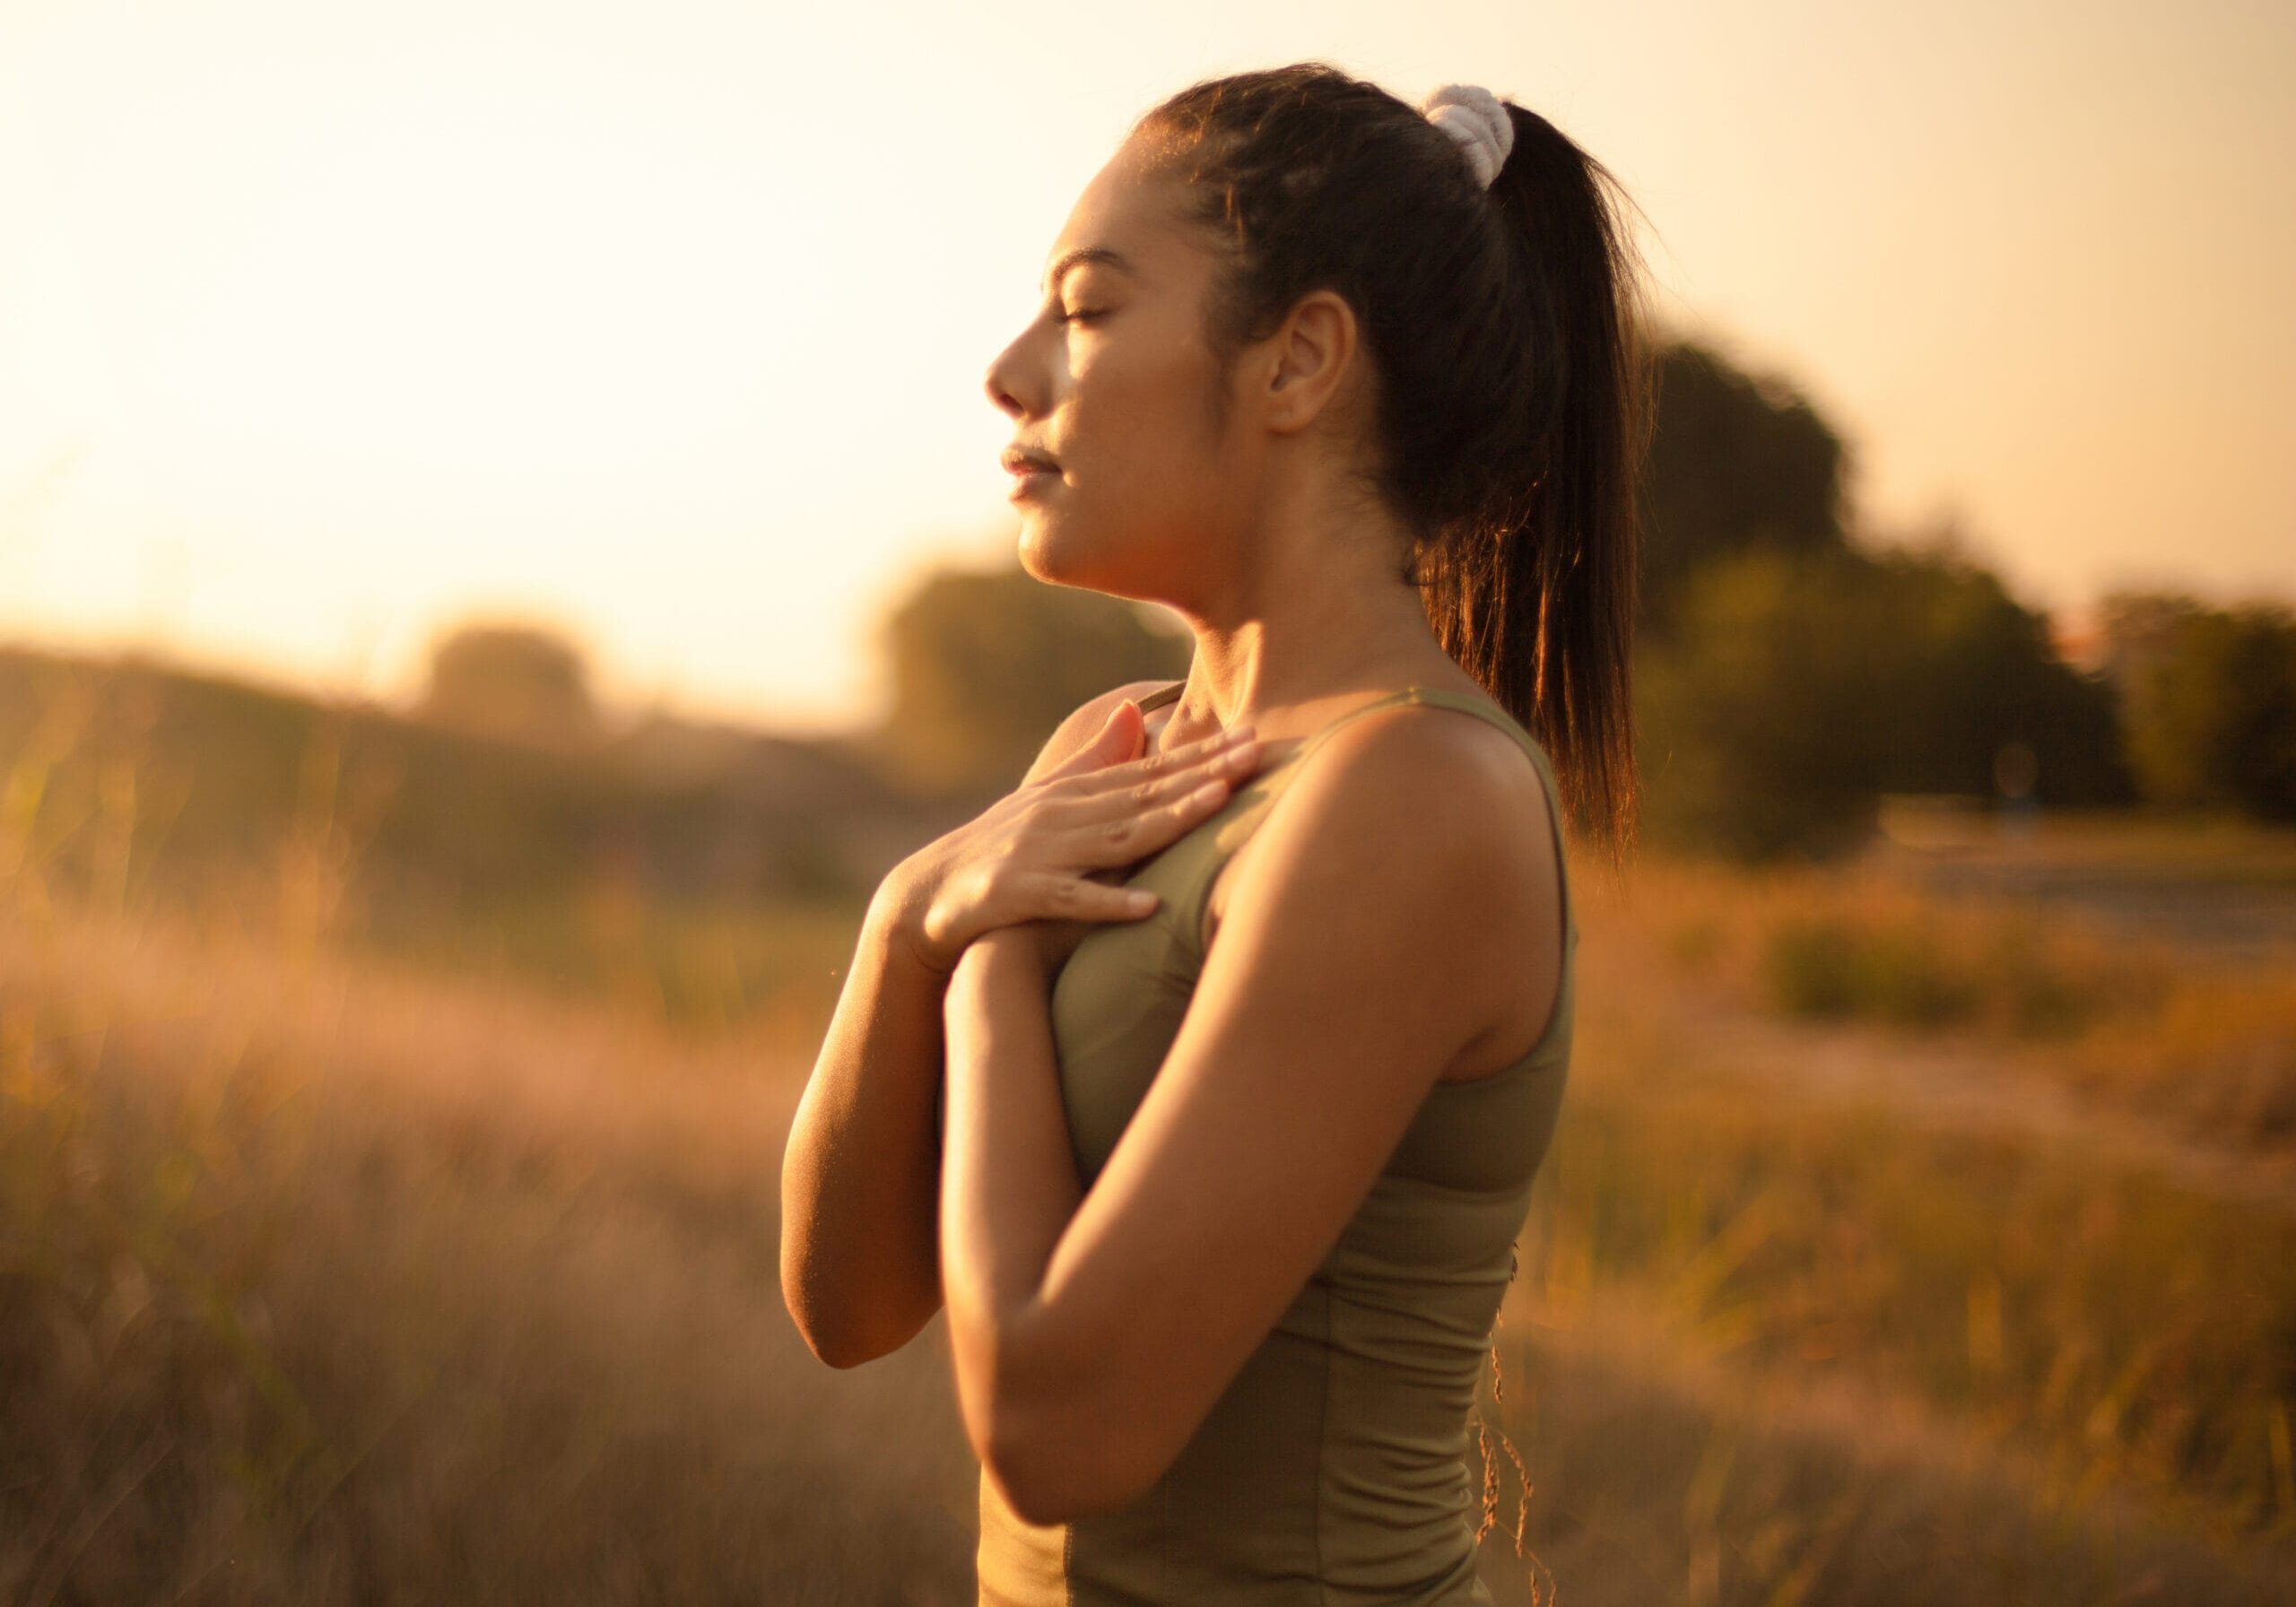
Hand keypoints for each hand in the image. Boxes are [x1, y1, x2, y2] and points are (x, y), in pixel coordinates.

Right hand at [878, 698, 1263, 979]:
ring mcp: (1040, 853)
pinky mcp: (1018, 895)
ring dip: (1169, 820)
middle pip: (1144, 794)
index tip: (1252, 737)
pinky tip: (1148, 905)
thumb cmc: (999, 848)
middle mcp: (1062, 815)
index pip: (1150, 771)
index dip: (1203, 754)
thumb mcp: (1047, 799)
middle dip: (1203, 774)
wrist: (926, 895)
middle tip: (1256, 755)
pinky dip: (1108, 903)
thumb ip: (1094, 759)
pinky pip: (1070, 900)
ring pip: (1116, 836)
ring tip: (1218, 804)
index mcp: (1074, 793)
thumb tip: (1135, 710)